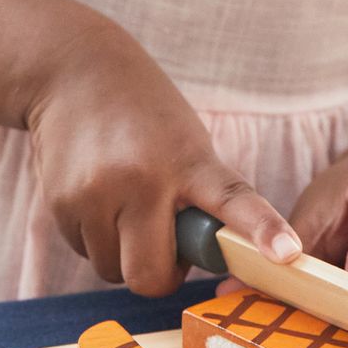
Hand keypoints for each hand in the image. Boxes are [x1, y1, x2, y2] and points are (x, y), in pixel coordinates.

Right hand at [24, 17, 299, 295]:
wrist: (75, 71)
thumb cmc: (145, 116)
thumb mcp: (188, 144)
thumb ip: (202, 198)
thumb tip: (206, 260)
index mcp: (189, 162)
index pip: (234, 200)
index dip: (263, 230)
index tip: (287, 255)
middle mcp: (142, 180)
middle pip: (150, 276)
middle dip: (158, 274)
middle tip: (163, 242)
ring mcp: (96, 194)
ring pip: (112, 270)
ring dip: (121, 253)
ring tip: (124, 204)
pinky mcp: (60, 203)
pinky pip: (84, 252)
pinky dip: (94, 237)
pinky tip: (96, 195)